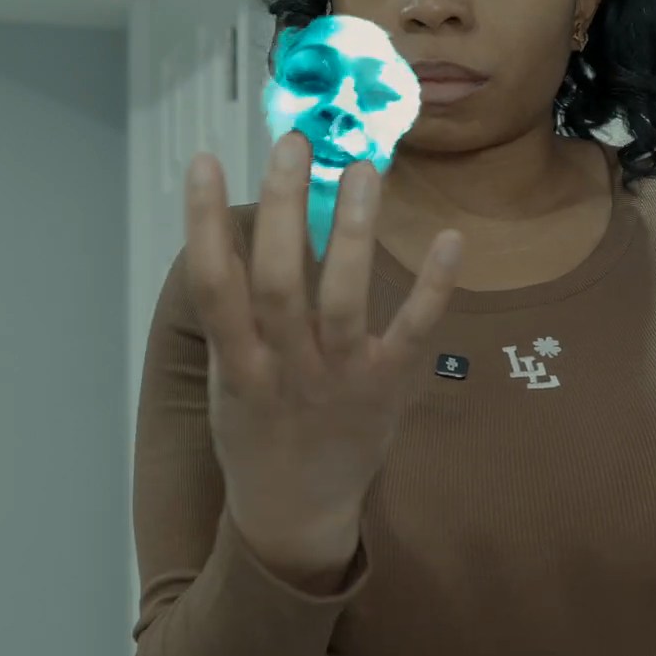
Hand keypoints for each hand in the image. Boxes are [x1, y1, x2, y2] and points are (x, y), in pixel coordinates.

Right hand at [184, 132, 461, 571]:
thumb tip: (235, 228)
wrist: (296, 512)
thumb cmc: (258, 429)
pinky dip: (433, 288)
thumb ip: (233, 313)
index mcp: (236, 364)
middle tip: (294, 143)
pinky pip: (412, 333)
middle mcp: (284, 369)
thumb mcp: (226, 376)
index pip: (215, 285)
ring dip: (351, 233)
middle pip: (278, 282)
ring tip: (362, 171)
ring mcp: (338, 379)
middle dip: (282, 209)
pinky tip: (450, 239)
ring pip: (342, 301)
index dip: (204, 222)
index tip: (206, 160)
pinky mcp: (388, 388)